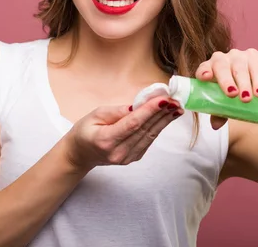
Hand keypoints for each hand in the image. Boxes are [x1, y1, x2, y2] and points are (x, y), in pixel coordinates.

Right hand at [62, 97, 183, 170]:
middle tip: (176, 100)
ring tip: (177, 107)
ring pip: (150, 136)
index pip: (132, 124)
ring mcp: (127, 158)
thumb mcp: (95, 115)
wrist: (80, 155)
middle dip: (162, 113)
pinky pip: (148, 140)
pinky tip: (168, 117)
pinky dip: (159, 127)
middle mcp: (118, 152)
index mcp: (106, 140)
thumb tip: (139, 106)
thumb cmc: (85, 131)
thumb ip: (117, 111)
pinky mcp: (133, 158)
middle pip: (145, 130)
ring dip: (165, 120)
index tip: (163, 99)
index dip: (149, 111)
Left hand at [195, 48, 257, 129]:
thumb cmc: (234, 94)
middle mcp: (221, 59)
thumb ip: (219, 112)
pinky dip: (257, 81)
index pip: (203, 68)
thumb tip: (215, 126)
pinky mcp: (253, 56)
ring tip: (247, 98)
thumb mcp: (225, 103)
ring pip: (239, 68)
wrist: (255, 87)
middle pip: (221, 67)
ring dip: (244, 84)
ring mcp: (237, 56)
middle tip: (232, 94)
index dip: (203, 72)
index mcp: (209, 69)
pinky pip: (255, 67)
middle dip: (226, 81)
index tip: (206, 78)